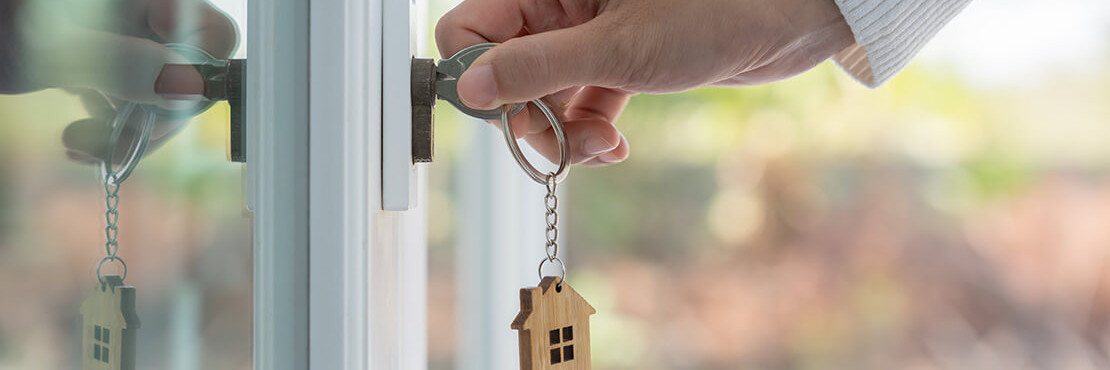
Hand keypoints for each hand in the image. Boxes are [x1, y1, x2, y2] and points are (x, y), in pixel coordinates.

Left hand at [0, 0, 237, 163]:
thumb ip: (122, 64)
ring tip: (79, 146)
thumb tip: (189, 86)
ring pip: (161, 94)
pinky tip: (79, 137)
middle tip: (108, 150)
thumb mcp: (53, 48)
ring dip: (129, 132)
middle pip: (189, 75)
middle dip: (155, 120)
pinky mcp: (106, 60)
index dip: (199, 77)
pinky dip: (112, 125)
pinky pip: (132, 97)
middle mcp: (144, 17)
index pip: (214, 35)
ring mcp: (126, 39)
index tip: (159, 108)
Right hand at [436, 0, 853, 165]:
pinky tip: (613, 144)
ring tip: (603, 145)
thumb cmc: (714, 12)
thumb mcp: (617, 48)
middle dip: (531, 117)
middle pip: (504, 72)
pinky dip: (588, 130)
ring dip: (563, 133)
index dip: (477, 75)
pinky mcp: (615, 62)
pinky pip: (576, 104)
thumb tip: (468, 87)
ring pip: (541, 96)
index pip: (468, 28)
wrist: (789, 21)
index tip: (502, 113)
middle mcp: (559, 7)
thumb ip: (536, 66)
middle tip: (568, 145)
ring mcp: (586, 37)